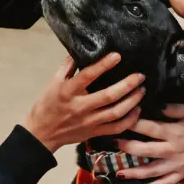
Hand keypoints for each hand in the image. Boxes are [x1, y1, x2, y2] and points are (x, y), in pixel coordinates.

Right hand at [24, 53, 144, 152]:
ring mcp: (89, 122)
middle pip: (109, 96)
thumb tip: (80, 49)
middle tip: (140, 76)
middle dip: (128, 84)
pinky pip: (116, 127)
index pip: (88, 76)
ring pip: (116, 112)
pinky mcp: (94, 133)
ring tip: (141, 90)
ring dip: (132, 100)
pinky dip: (130, 119)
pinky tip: (137, 110)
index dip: (104, 65)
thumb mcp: (53, 82)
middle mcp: (80, 106)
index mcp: (68, 91)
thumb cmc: (47, 104)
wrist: (41, 133)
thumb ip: (67, 66)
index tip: (117, 55)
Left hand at [114, 104, 183, 183]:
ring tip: (119, 171)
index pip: (149, 128)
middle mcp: (172, 150)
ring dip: (134, 171)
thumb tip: (156, 106)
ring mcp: (176, 165)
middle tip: (113, 143)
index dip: (133, 123)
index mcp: (174, 132)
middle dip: (127, 147)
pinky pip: (166, 181)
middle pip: (145, 151)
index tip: (120, 119)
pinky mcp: (182, 173)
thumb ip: (173, 108)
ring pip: (152, 170)